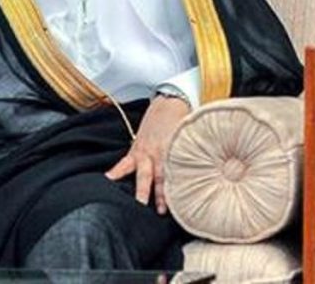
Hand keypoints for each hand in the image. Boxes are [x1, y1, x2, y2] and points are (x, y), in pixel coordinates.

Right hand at [104, 95, 190, 214]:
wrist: (169, 102)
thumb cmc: (183, 122)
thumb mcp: (190, 139)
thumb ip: (192, 156)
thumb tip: (206, 173)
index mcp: (173, 151)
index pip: (176, 175)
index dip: (178, 190)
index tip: (182, 206)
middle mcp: (158, 153)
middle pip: (159, 177)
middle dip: (160, 195)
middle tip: (160, 212)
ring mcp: (145, 152)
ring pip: (141, 173)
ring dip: (140, 189)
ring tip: (137, 203)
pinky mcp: (135, 149)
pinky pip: (124, 163)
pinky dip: (116, 171)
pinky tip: (108, 179)